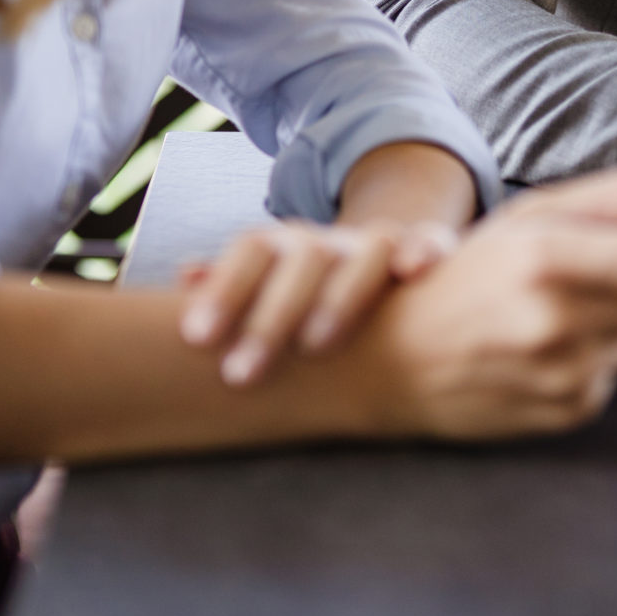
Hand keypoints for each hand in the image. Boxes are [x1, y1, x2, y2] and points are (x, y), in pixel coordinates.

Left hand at [178, 218, 457, 385]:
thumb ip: (230, 283)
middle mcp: (335, 242)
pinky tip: (411, 271)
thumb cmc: (313, 294)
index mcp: (288, 247)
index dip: (224, 290)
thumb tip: (185, 275)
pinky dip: (422, 248)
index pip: (253, 250)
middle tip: (238, 375)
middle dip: (270, 316)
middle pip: (302, 259)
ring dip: (339, 295)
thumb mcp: (271, 285)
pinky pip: (431, 240)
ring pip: (365, 251)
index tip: (195, 339)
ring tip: (314, 345)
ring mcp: (381, 245)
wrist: (390, 256)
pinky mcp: (429, 250)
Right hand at [361, 168, 616, 440]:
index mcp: (549, 258)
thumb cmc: (466, 275)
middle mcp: (560, 322)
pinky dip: (601, 354)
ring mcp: (565, 376)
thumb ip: (615, 199)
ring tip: (566, 307)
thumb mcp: (529, 213)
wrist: (387, 361)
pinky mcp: (567, 412)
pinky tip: (551, 346)